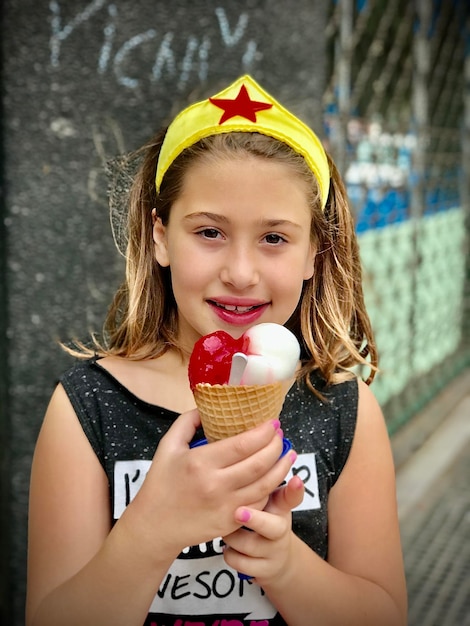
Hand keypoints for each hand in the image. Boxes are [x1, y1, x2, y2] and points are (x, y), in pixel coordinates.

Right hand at [123, 409, 294, 559]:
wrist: (154, 526)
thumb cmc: (160, 483)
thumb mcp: (168, 446)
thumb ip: (187, 422)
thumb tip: (207, 407)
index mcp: (201, 462)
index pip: (243, 444)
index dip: (263, 432)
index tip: (272, 422)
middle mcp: (216, 485)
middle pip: (259, 464)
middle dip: (276, 446)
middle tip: (281, 435)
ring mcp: (226, 506)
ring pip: (265, 485)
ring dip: (281, 468)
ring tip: (289, 453)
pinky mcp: (230, 522)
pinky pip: (258, 503)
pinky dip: (270, 489)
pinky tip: (274, 477)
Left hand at [222, 474, 303, 583]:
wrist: (277, 560)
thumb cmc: (266, 516)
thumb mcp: (271, 497)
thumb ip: (265, 475)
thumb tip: (253, 441)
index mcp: (281, 506)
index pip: (291, 497)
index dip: (294, 489)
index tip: (295, 479)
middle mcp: (280, 529)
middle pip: (271, 526)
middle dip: (255, 519)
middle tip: (240, 511)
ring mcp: (271, 552)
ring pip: (245, 544)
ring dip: (231, 536)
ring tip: (226, 526)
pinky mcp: (261, 570)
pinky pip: (236, 561)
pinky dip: (229, 554)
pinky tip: (227, 546)